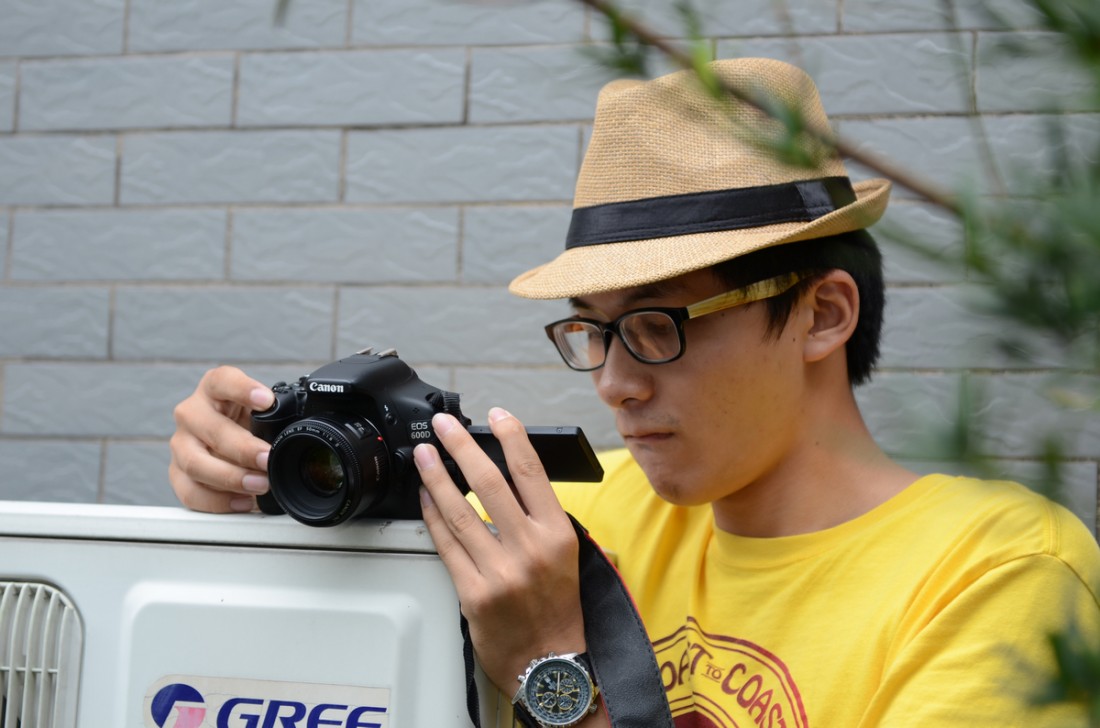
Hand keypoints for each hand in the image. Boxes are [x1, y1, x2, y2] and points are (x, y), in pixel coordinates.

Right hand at [169, 366, 274, 512]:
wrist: (230, 444)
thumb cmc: (248, 423)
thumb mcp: (262, 413)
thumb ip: (276, 419)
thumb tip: (298, 436)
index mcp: (214, 388)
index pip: (223, 380)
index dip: (243, 389)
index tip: (266, 400)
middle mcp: (192, 413)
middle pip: (210, 429)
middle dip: (242, 447)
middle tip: (267, 458)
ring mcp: (181, 443)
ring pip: (195, 463)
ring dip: (230, 477)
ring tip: (260, 484)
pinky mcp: (177, 472)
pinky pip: (190, 491)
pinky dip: (218, 501)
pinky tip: (243, 502)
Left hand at [416, 408, 586, 694]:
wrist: (550, 664)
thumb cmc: (559, 610)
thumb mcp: (569, 557)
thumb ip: (542, 519)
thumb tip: (512, 477)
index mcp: (558, 535)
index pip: (531, 472)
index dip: (511, 437)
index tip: (495, 415)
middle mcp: (530, 550)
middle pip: (488, 482)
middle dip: (461, 446)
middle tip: (444, 425)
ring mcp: (499, 572)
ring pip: (458, 511)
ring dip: (436, 476)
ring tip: (424, 454)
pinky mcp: (472, 593)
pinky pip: (446, 544)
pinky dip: (432, 515)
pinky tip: (425, 496)